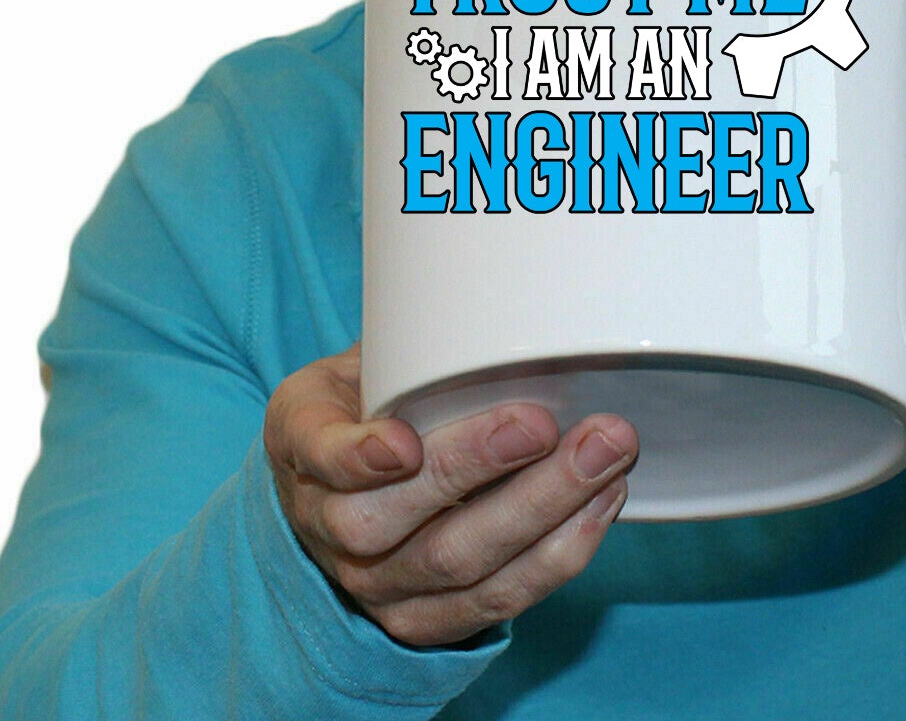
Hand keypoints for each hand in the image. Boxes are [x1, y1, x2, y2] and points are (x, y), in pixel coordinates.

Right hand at [264, 342, 637, 645]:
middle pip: (388, 523)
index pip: (316, 456)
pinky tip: (601, 499)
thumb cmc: (374, 398)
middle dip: (476, 470)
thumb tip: (502, 284)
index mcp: (302, 443)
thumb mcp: (365, 353)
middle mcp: (325, 526)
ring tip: (603, 455)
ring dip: (540, 510)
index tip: (403, 442)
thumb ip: (412, 335)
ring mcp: (374, 585)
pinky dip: (558, 553)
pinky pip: (495, 602)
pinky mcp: (425, 621)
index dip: (354, 458)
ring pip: (455, 565)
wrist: (351, 481)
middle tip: (544, 424)